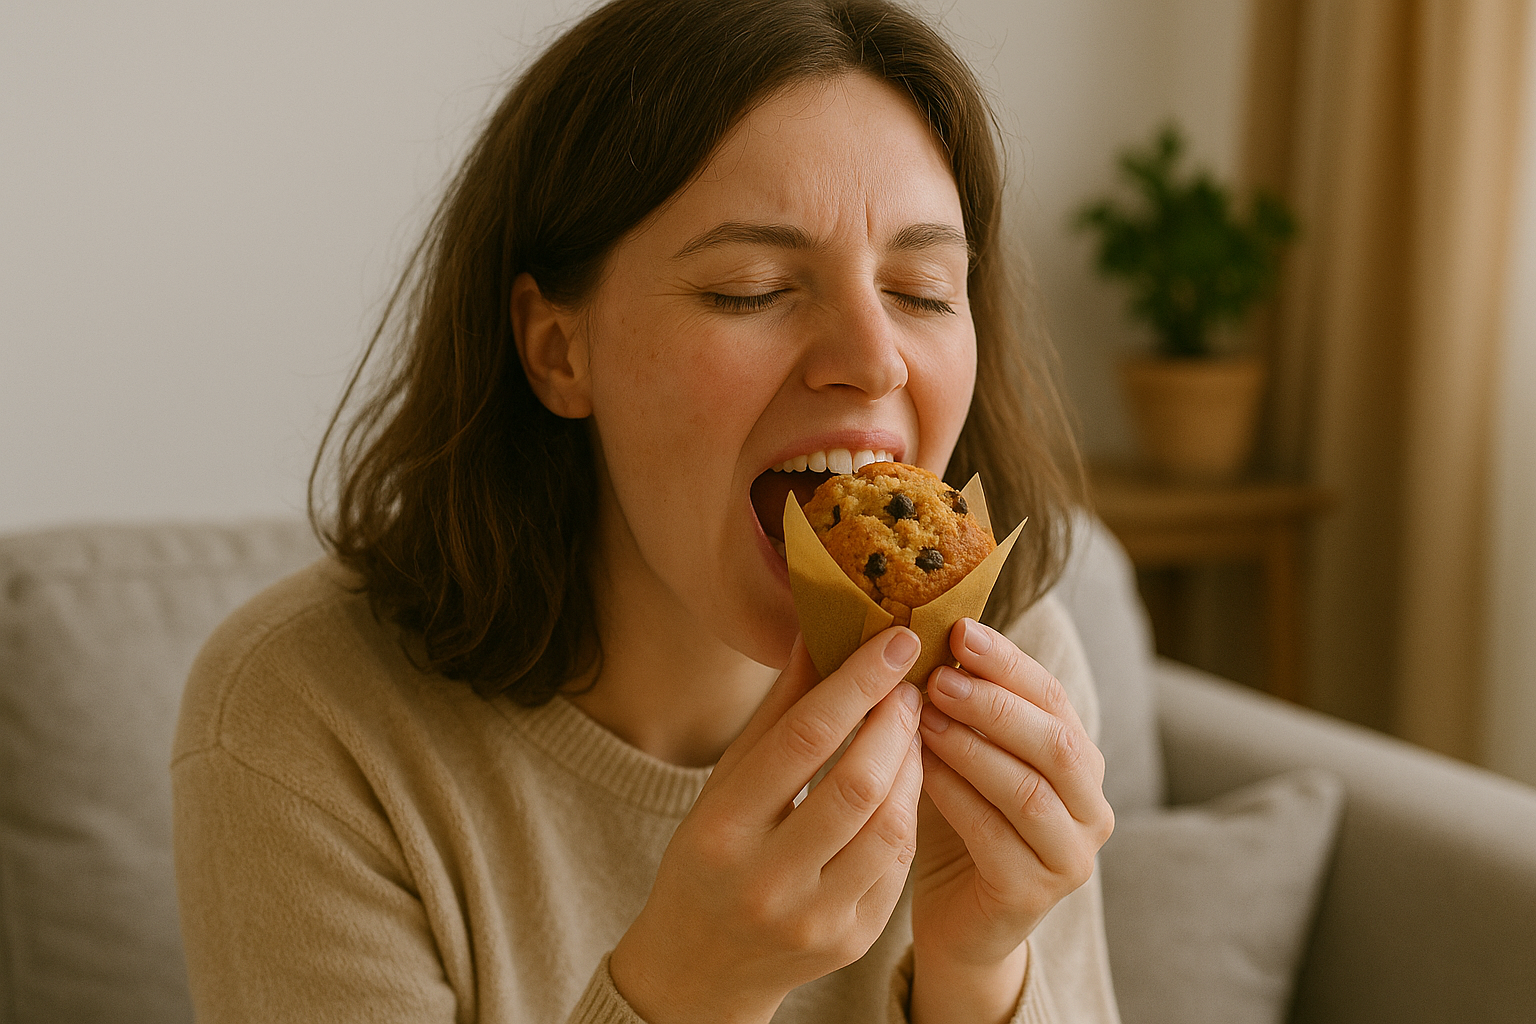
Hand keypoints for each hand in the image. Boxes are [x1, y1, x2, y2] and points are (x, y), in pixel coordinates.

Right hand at [610, 628, 925, 1023]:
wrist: (701, 965)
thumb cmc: (712, 853)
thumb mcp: (727, 781)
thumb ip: (778, 711)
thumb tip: (821, 629)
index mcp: (722, 828)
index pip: (803, 739)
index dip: (857, 683)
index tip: (896, 640)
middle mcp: (765, 880)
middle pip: (857, 784)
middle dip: (895, 723)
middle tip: (910, 685)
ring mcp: (813, 919)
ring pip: (891, 828)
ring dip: (913, 766)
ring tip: (911, 729)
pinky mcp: (850, 942)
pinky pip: (898, 866)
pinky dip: (908, 813)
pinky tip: (906, 781)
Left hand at [909, 618, 1113, 1023]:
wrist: (956, 922)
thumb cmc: (956, 821)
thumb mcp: (961, 753)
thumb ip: (959, 703)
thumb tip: (917, 627)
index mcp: (1078, 760)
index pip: (1052, 697)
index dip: (1008, 662)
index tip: (958, 630)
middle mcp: (1091, 807)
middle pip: (1056, 742)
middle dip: (995, 703)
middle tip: (938, 677)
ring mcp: (1071, 856)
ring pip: (1029, 790)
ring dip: (973, 747)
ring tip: (922, 718)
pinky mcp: (1035, 895)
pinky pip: (996, 838)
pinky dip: (957, 798)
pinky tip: (920, 772)